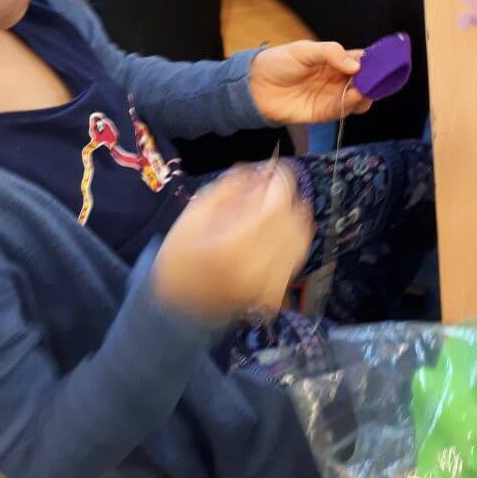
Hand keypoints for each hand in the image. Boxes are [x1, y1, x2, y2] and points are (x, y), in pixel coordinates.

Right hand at [154, 162, 312, 322]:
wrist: (175, 308)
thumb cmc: (178, 258)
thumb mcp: (191, 217)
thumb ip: (225, 191)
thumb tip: (254, 172)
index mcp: (235, 244)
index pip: (276, 204)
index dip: (281, 181)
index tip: (274, 169)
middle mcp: (259, 266)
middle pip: (293, 220)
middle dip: (286, 197)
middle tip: (269, 188)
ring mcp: (270, 283)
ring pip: (300, 239)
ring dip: (293, 217)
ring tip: (275, 208)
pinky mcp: (274, 292)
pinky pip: (295, 259)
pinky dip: (291, 240)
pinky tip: (276, 233)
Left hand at [249, 42, 369, 124]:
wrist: (256, 85)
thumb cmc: (279, 62)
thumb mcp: (304, 50)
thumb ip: (331, 53)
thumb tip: (357, 66)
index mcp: (336, 60)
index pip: (362, 61)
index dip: (375, 62)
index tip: (387, 62)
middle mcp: (338, 79)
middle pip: (366, 81)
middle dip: (375, 80)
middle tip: (379, 78)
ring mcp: (333, 96)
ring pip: (360, 98)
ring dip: (367, 94)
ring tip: (366, 87)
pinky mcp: (324, 113)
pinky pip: (343, 110)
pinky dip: (353, 104)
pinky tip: (356, 96)